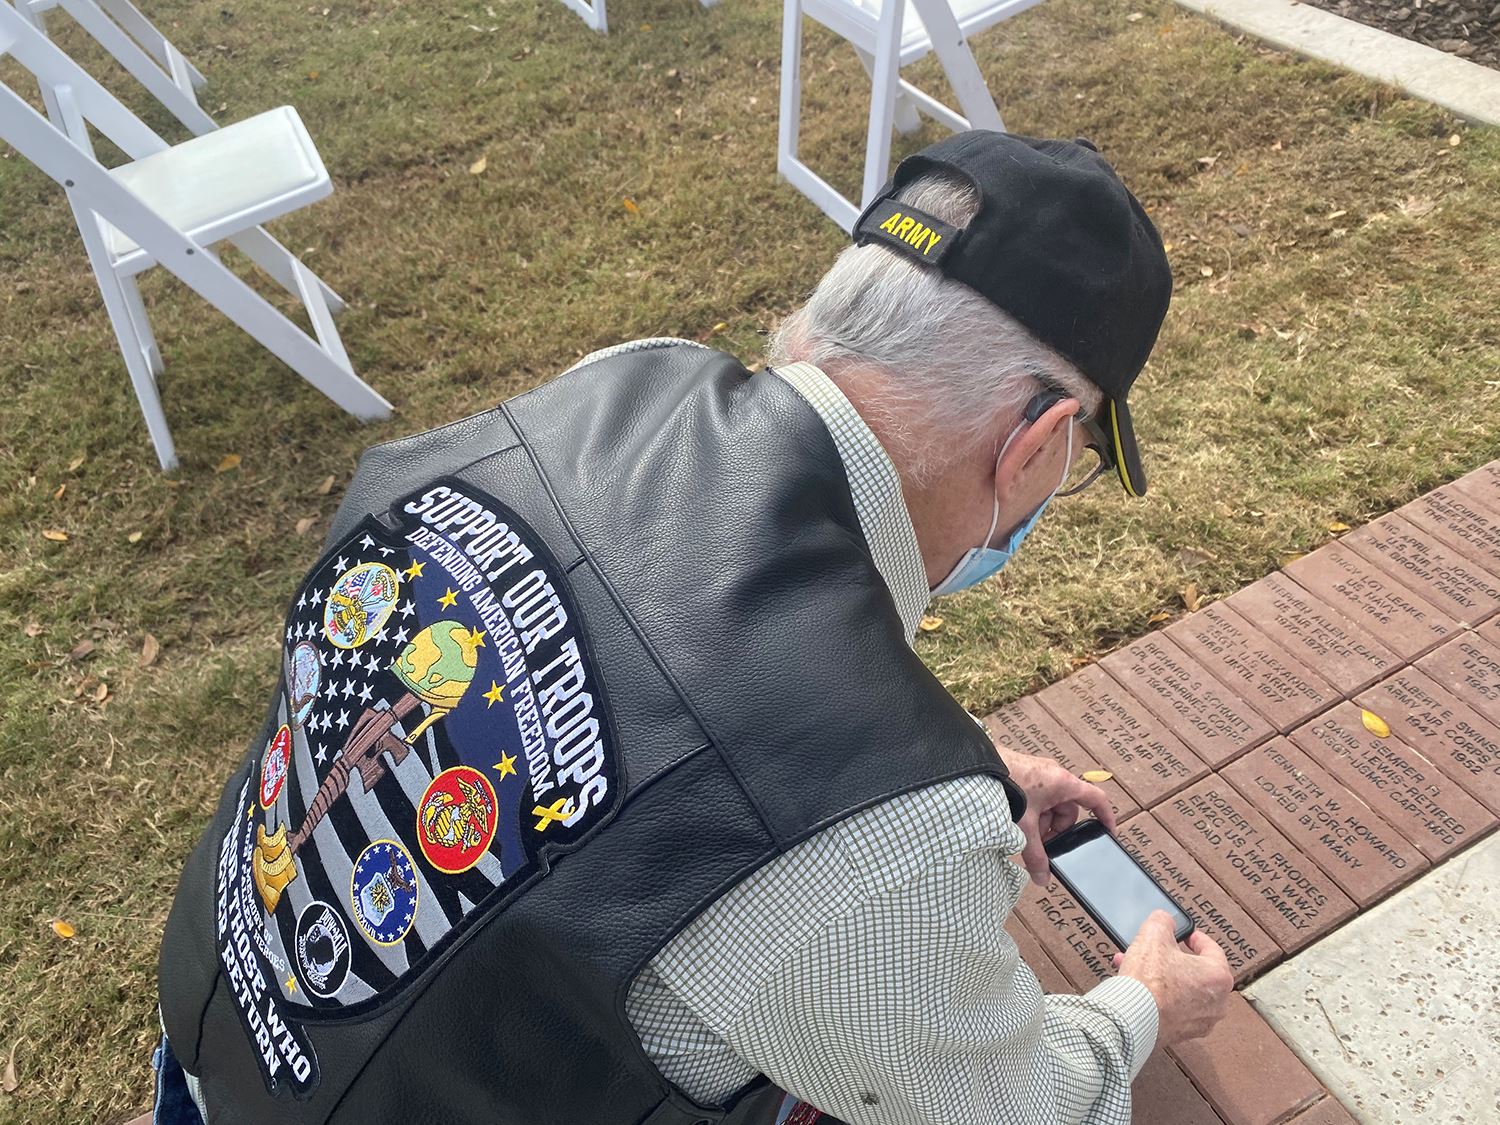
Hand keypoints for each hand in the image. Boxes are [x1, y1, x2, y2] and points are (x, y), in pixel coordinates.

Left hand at [996, 748, 1115, 885]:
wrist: (975, 766)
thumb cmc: (1004, 786)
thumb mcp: (1024, 826)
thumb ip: (1035, 855)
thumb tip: (1042, 878)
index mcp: (1064, 783)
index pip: (1097, 799)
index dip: (1106, 817)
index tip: (1107, 833)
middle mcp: (1055, 776)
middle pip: (1067, 810)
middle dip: (1055, 830)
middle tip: (1040, 844)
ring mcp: (1039, 774)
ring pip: (1049, 806)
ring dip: (1040, 822)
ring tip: (1022, 832)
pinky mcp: (1024, 775)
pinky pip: (1036, 799)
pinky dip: (1030, 812)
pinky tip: (1014, 821)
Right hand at [1111, 911, 1233, 1045]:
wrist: (1132, 1018)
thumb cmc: (1149, 983)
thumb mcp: (1153, 935)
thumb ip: (1163, 921)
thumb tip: (1165, 920)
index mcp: (1219, 976)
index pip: (1212, 949)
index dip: (1195, 938)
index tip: (1185, 936)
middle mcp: (1217, 1003)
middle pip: (1197, 972)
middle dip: (1174, 959)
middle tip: (1159, 951)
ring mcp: (1201, 1021)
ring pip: (1184, 991)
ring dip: (1164, 977)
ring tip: (1140, 968)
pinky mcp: (1183, 1034)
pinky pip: (1174, 1008)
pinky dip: (1161, 997)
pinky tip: (1140, 988)